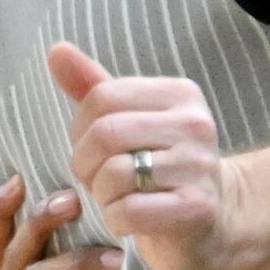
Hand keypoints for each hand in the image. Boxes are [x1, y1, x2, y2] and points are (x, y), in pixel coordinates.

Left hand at [47, 42, 232, 269]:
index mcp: (180, 94)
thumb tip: (56, 50)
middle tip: (96, 178)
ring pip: (114, 174)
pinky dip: (115, 219)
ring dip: (101, 193)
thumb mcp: (128, 119)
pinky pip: (128, 211)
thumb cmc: (159, 164)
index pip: (102, 97)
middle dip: (85, 163)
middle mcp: (196, 124)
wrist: (213, 219)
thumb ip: (92, 86)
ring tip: (116, 197)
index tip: (91, 148)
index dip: (80, 128)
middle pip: (105, 134)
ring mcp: (199, 166)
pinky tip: (128, 220)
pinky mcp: (196, 208)